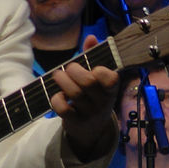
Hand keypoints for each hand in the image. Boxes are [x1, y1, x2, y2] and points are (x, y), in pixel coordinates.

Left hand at [49, 34, 119, 160]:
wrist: (91, 130)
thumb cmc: (93, 96)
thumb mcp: (98, 79)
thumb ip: (94, 56)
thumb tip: (91, 37)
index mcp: (111, 88)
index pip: (111, 79)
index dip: (101, 71)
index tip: (93, 69)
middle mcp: (103, 101)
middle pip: (88, 82)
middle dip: (74, 70)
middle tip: (68, 68)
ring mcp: (90, 113)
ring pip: (75, 93)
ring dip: (62, 81)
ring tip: (58, 76)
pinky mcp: (76, 122)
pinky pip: (63, 109)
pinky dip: (57, 99)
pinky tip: (58, 96)